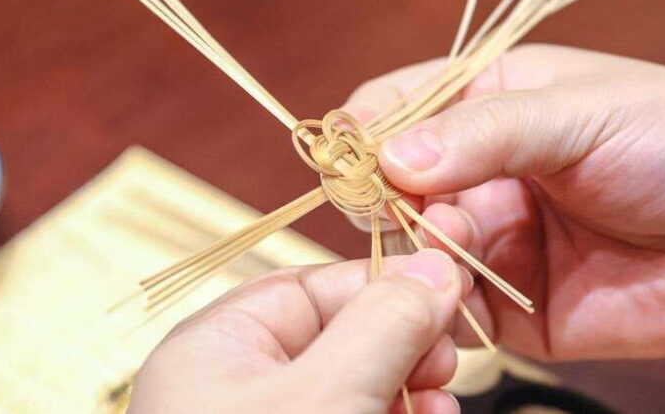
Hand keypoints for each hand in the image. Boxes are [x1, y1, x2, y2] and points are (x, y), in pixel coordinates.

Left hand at [128, 250, 468, 413]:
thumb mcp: (329, 394)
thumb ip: (382, 324)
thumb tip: (437, 265)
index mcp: (215, 345)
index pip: (310, 287)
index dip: (382, 285)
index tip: (444, 294)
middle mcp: (233, 383)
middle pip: (337, 335)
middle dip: (402, 342)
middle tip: (449, 356)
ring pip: (349, 382)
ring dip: (407, 385)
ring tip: (444, 398)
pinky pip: (346, 413)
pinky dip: (392, 413)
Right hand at [343, 44, 664, 359]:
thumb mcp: (579, 112)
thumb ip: (486, 132)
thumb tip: (392, 156)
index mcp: (490, 104)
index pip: (400, 105)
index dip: (367, 126)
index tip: (349, 151)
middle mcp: (480, 172)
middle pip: (394, 184)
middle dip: (385, 194)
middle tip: (398, 201)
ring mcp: (493, 236)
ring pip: (416, 248)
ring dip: (418, 247)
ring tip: (453, 237)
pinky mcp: (512, 303)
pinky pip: (454, 306)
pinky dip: (442, 304)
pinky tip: (458, 291)